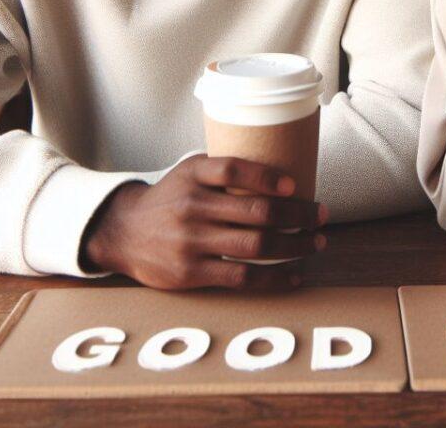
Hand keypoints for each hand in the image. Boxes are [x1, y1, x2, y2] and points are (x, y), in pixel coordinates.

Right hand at [81, 154, 327, 289]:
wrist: (123, 231)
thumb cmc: (172, 197)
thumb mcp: (190, 170)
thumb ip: (226, 169)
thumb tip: (283, 169)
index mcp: (194, 174)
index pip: (234, 170)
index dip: (267, 177)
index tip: (295, 185)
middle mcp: (192, 206)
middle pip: (256, 211)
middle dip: (298, 215)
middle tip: (322, 215)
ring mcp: (191, 241)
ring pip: (255, 245)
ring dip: (294, 245)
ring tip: (316, 242)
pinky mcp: (191, 273)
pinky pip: (241, 277)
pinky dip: (274, 277)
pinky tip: (295, 274)